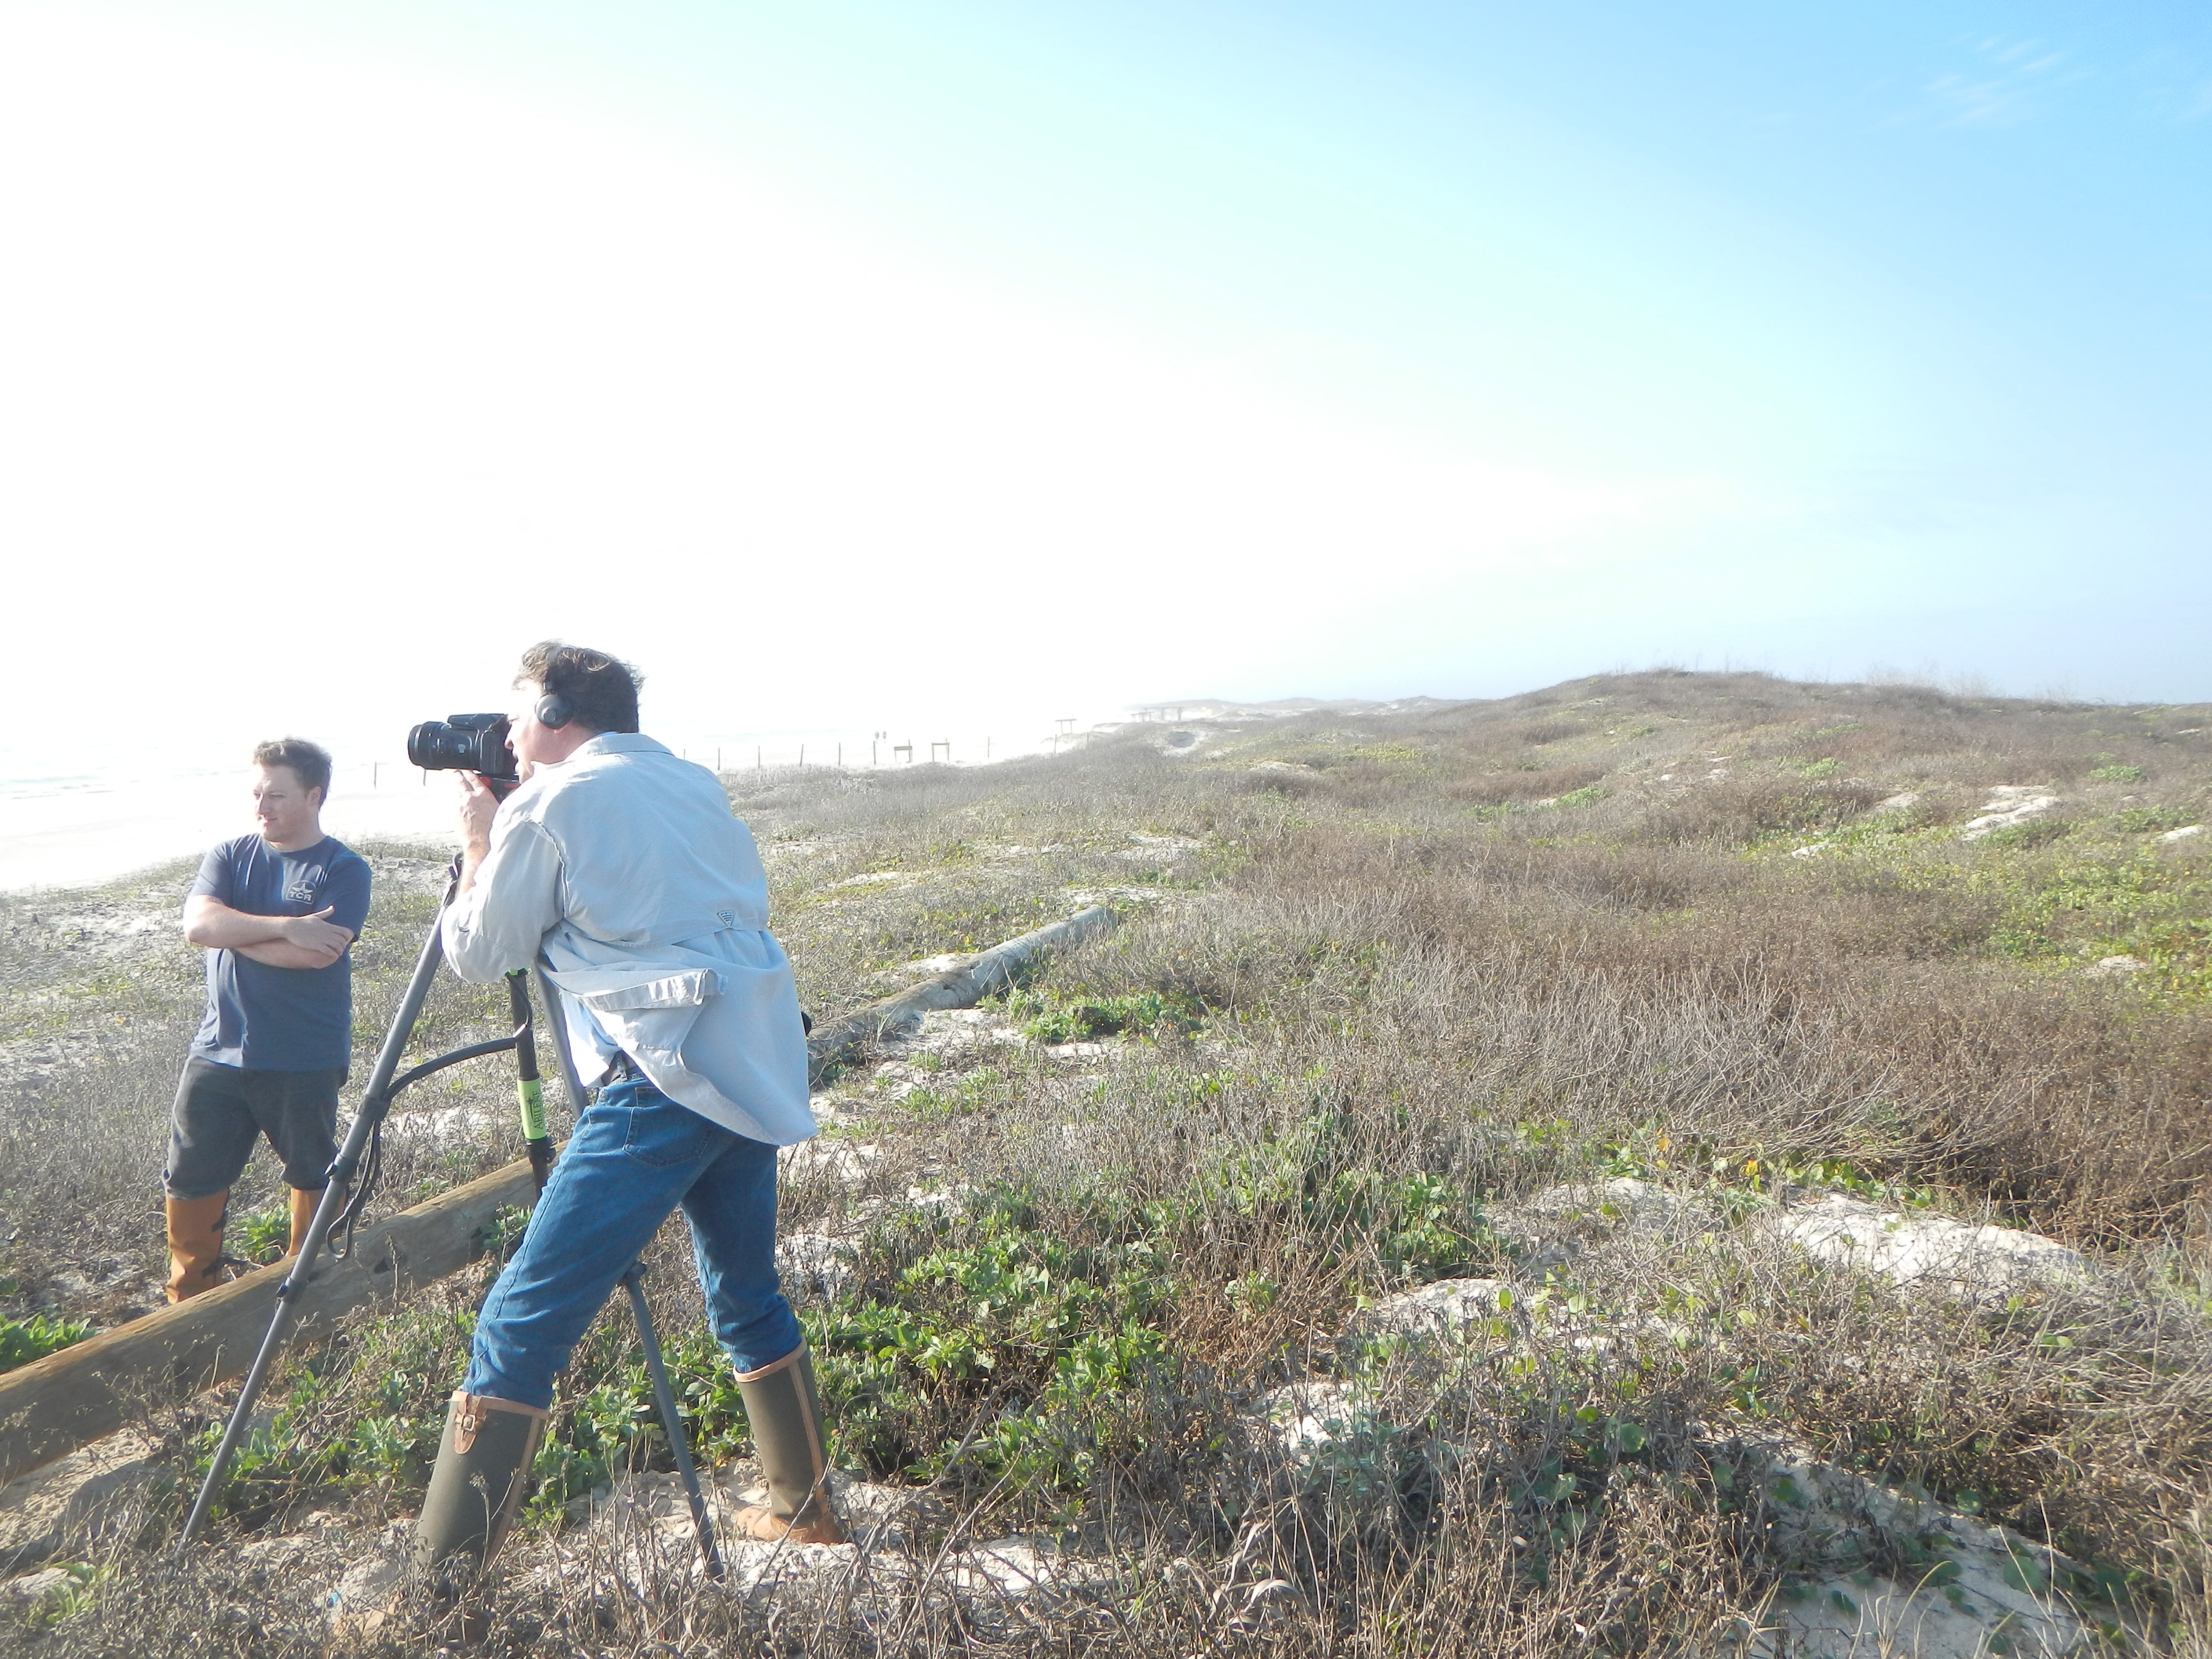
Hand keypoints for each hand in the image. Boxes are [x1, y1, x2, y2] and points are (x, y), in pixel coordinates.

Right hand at [276, 907, 350, 966]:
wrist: (291, 927)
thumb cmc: (302, 921)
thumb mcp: (316, 916)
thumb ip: (326, 913)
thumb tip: (333, 907)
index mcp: (328, 925)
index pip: (345, 931)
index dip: (347, 937)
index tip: (345, 941)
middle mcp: (327, 932)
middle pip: (342, 940)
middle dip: (343, 946)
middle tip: (341, 949)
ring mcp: (322, 938)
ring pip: (337, 946)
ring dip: (339, 951)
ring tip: (337, 954)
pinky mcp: (316, 945)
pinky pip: (329, 951)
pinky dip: (332, 954)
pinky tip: (332, 956)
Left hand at [455, 773, 500, 894]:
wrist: (481, 843)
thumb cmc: (494, 829)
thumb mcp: (502, 810)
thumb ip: (503, 798)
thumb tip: (511, 792)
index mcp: (482, 795)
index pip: (474, 778)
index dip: (469, 772)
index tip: (467, 770)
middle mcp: (469, 798)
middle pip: (459, 781)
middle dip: (458, 776)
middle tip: (457, 773)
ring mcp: (459, 806)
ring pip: (456, 794)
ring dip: (459, 793)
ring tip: (461, 794)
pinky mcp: (454, 815)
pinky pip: (454, 806)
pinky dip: (457, 805)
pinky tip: (462, 809)